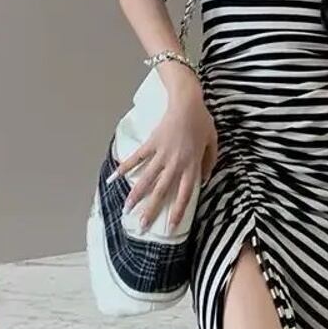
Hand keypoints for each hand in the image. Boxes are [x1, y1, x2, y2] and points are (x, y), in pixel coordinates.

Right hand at [112, 89, 218, 231]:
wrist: (187, 102)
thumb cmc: (202, 122)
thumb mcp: (213, 143)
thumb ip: (209, 163)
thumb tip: (203, 180)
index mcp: (192, 166)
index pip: (185, 194)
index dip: (178, 211)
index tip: (170, 226)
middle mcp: (176, 163)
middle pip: (162, 191)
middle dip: (152, 209)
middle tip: (142, 225)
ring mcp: (162, 154)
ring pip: (147, 178)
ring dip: (136, 194)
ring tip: (126, 208)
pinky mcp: (151, 143)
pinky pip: (137, 158)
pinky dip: (125, 167)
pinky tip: (114, 177)